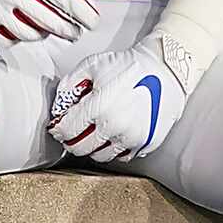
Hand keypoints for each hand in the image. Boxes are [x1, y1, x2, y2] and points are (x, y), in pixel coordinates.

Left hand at [49, 36, 190, 162]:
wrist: (164, 70)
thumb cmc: (128, 66)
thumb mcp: (91, 66)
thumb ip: (68, 85)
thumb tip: (58, 107)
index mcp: (98, 107)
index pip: (67, 131)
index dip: (58, 131)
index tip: (58, 128)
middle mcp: (115, 126)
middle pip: (80, 149)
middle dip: (72, 141)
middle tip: (73, 133)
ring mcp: (133, 137)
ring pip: (101, 156)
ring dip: (92, 147)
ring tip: (93, 134)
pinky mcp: (147, 143)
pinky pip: (123, 156)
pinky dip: (114, 149)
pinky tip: (112, 135)